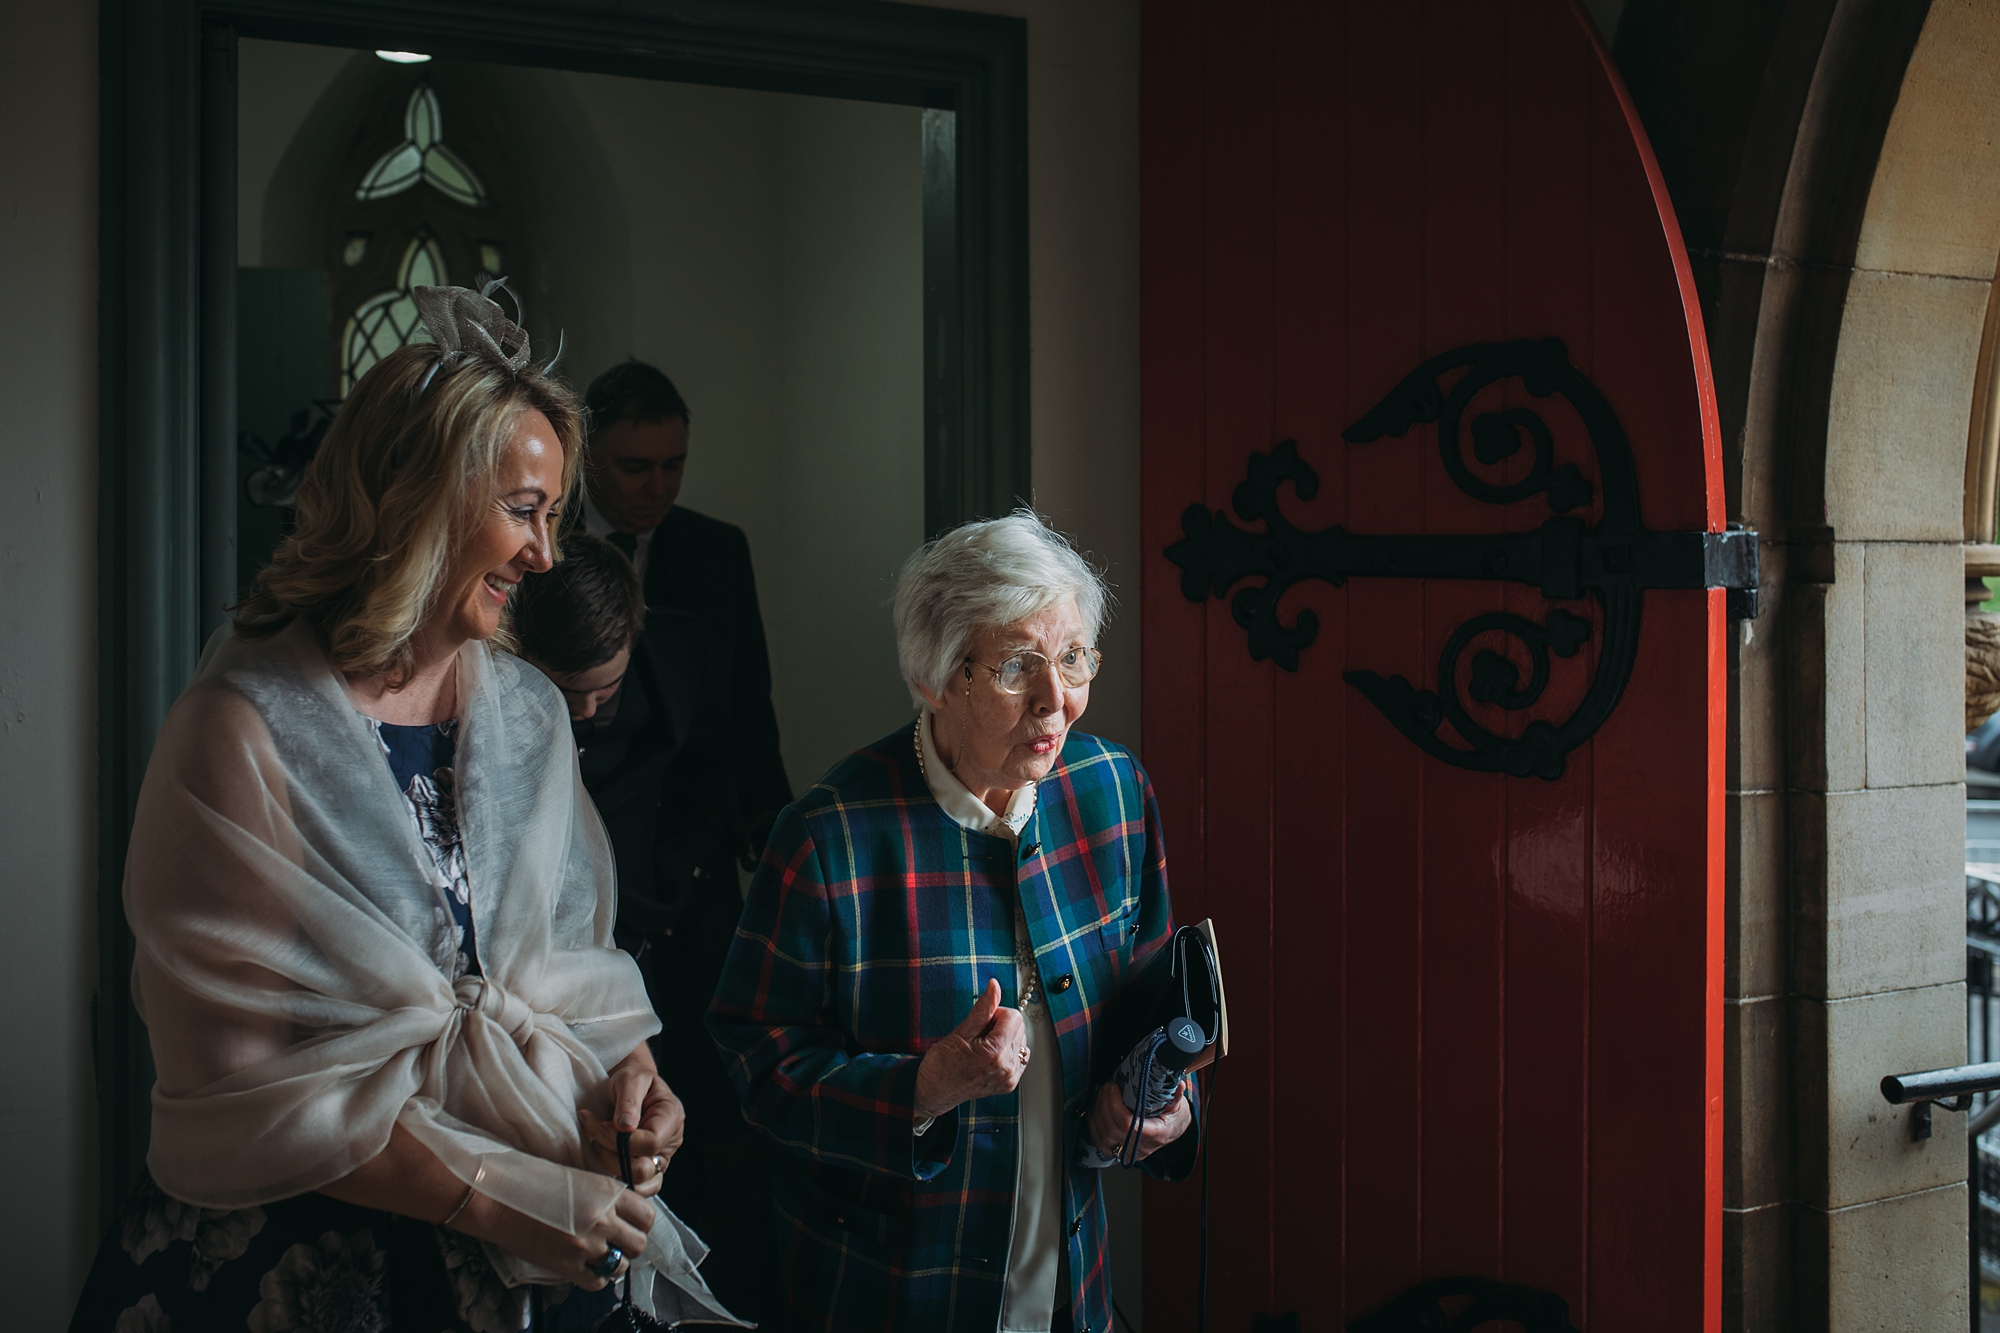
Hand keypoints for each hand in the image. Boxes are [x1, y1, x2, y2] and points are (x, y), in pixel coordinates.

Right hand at [462, 1186, 655, 1290]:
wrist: (496, 1200)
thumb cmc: (530, 1179)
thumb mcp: (576, 1176)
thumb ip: (602, 1193)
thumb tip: (619, 1208)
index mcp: (607, 1192)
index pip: (646, 1214)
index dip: (640, 1219)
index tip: (630, 1220)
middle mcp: (602, 1220)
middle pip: (640, 1243)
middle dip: (631, 1242)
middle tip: (618, 1239)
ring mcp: (585, 1247)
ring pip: (622, 1265)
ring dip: (615, 1260)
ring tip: (601, 1253)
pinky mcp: (567, 1268)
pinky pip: (597, 1282)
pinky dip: (596, 1276)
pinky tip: (586, 1266)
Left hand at [580, 1043, 684, 1198]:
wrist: (630, 1087)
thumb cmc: (631, 1080)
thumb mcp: (630, 1079)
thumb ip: (629, 1101)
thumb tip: (625, 1126)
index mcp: (671, 1117)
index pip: (651, 1143)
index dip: (621, 1141)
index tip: (601, 1125)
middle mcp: (670, 1142)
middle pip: (644, 1168)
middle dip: (612, 1155)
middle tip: (595, 1133)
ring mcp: (660, 1158)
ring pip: (639, 1183)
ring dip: (611, 1166)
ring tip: (598, 1143)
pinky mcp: (648, 1169)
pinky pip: (636, 1186)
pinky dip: (616, 1176)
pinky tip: (603, 1155)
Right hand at [914, 978, 1028, 1118]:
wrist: (934, 1091)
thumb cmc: (941, 1064)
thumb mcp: (960, 1031)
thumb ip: (983, 1008)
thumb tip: (995, 985)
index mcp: (995, 1053)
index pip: (1014, 1017)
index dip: (996, 1013)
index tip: (981, 1022)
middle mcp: (1007, 1068)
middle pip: (1019, 1028)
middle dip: (1000, 1026)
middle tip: (978, 1036)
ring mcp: (1009, 1078)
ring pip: (1020, 1041)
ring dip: (1005, 1038)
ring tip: (982, 1047)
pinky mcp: (1009, 1084)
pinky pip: (1020, 1057)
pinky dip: (1007, 1051)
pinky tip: (990, 1056)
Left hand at [1088, 1078, 1192, 1161]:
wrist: (1172, 1131)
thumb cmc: (1175, 1117)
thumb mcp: (1179, 1105)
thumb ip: (1177, 1096)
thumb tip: (1180, 1085)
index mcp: (1157, 1134)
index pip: (1128, 1125)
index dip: (1115, 1106)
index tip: (1114, 1088)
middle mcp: (1142, 1147)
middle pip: (1113, 1129)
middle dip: (1105, 1104)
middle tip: (1107, 1087)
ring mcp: (1130, 1152)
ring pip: (1104, 1137)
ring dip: (1098, 1112)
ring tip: (1103, 1094)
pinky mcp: (1121, 1152)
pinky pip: (1101, 1143)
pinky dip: (1095, 1126)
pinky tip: (1097, 1111)